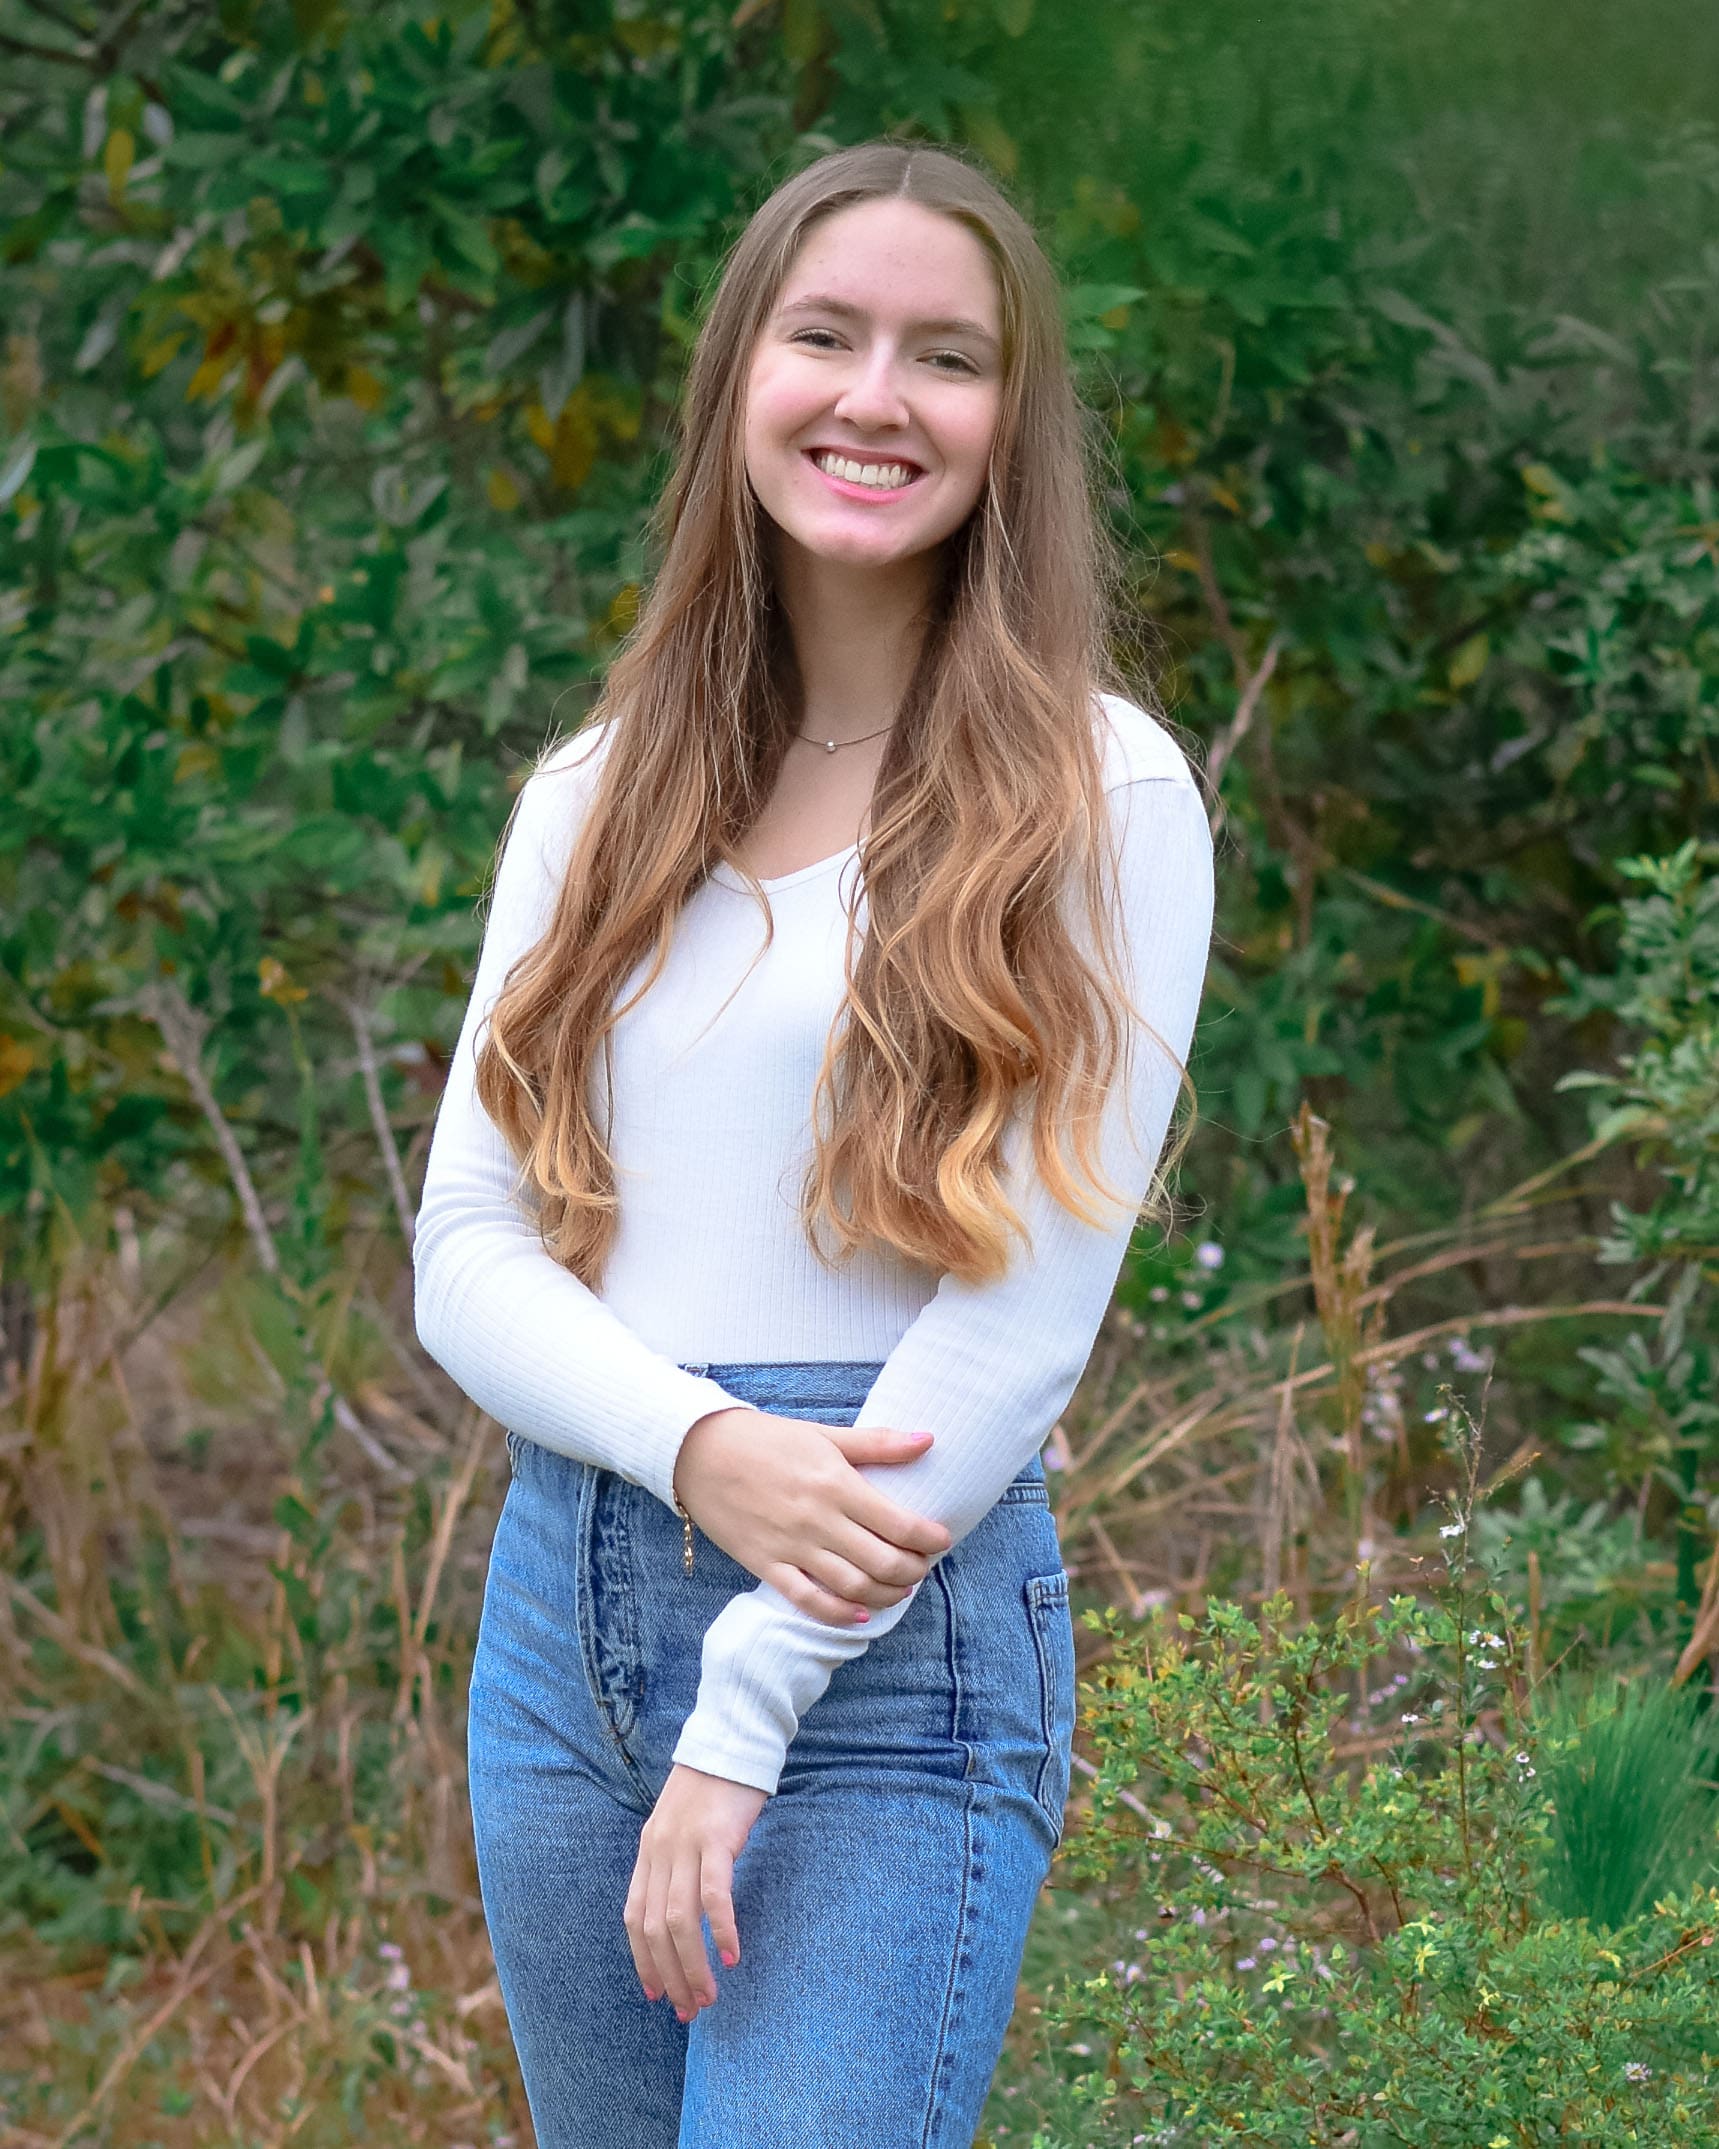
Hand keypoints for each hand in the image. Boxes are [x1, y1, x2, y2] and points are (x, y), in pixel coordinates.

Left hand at [625, 1763, 767, 2022]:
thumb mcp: (679, 1826)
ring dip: (693, 1965)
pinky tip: (730, 1957)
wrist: (731, 1741)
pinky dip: (719, 1930)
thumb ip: (674, 1861)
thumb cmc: (712, 1787)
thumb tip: (679, 1909)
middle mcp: (659, 1851)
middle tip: (689, 2009)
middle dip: (670, 1976)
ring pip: (679, 1921)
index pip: (634, 1918)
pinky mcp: (716, 1838)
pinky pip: (713, 1895)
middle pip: (654, 1929)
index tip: (657, 1994)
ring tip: (709, 1996)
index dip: (642, 1960)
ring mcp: (686, 1845)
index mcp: (648, 1851)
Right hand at [672, 1408, 953, 1627]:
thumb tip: (928, 1440)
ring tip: (900, 1589)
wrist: (700, 1452)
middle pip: (882, 1562)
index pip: (899, 1523)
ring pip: (852, 1587)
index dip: (929, 1538)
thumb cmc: (766, 1440)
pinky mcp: (766, 1565)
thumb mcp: (824, 1434)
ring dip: (886, 1595)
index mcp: (837, 1484)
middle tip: (922, 1566)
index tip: (942, 1540)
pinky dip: (838, 1614)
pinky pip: (808, 1601)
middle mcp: (819, 1520)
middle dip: (913, 1571)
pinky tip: (859, 1614)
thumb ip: (877, 1443)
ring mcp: (792, 1547)